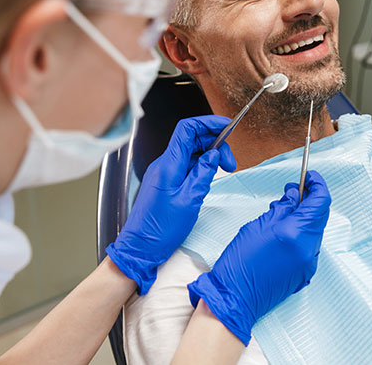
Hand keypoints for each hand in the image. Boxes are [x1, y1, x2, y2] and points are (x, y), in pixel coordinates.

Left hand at [106, 115, 235, 294]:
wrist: (140, 247)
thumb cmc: (161, 229)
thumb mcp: (190, 200)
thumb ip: (203, 173)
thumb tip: (214, 154)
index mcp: (169, 165)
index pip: (187, 129)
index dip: (208, 123)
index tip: (227, 126)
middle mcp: (165, 164)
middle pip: (192, 139)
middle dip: (215, 144)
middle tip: (231, 163)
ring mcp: (164, 172)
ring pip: (191, 152)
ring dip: (210, 156)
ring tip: (224, 170)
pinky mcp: (166, 181)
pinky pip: (186, 165)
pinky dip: (201, 166)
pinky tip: (210, 177)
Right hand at [188, 170, 330, 345]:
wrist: (235, 298)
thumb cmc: (240, 262)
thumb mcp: (257, 225)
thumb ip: (282, 208)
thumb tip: (295, 195)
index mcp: (295, 233)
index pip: (320, 201)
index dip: (317, 184)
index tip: (310, 176)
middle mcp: (308, 248)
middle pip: (320, 215)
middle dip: (309, 199)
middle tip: (292, 191)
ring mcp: (309, 262)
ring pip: (315, 229)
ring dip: (304, 216)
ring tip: (282, 212)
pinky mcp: (305, 272)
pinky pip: (310, 244)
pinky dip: (301, 232)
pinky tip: (284, 230)